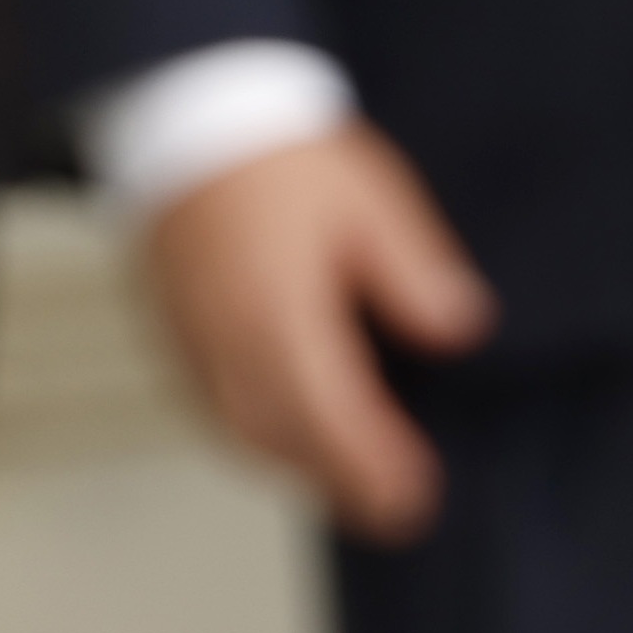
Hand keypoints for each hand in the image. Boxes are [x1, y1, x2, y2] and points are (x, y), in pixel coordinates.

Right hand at [140, 122, 499, 543]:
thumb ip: (413, 272)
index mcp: (279, 315)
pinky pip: (216, 411)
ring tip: (353, 484)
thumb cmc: (274, 156)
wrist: (186, 120)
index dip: (376, 469)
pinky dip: (258, 436)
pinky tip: (292, 434)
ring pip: (246, 434)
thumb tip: (458, 329)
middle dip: (342, 484)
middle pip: (286, 442)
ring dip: (300, 466)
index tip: (416, 501)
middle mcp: (228, 344)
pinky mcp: (174, 337)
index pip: (333, 419)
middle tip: (397, 512)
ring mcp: (193, 345)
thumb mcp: (368, 200)